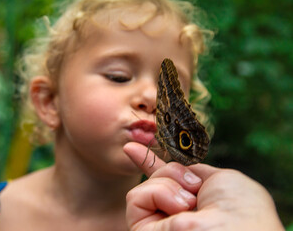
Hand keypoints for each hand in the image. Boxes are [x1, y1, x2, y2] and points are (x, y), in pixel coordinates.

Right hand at [124, 142, 283, 230]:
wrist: (236, 230)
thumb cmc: (240, 209)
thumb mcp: (222, 179)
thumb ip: (195, 172)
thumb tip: (180, 169)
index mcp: (195, 204)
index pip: (166, 180)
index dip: (150, 163)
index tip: (132, 148)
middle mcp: (175, 214)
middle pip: (156, 177)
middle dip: (172, 171)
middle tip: (194, 187)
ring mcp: (159, 223)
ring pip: (145, 185)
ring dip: (168, 185)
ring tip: (189, 204)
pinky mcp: (142, 230)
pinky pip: (135, 197)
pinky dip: (157, 194)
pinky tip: (177, 208)